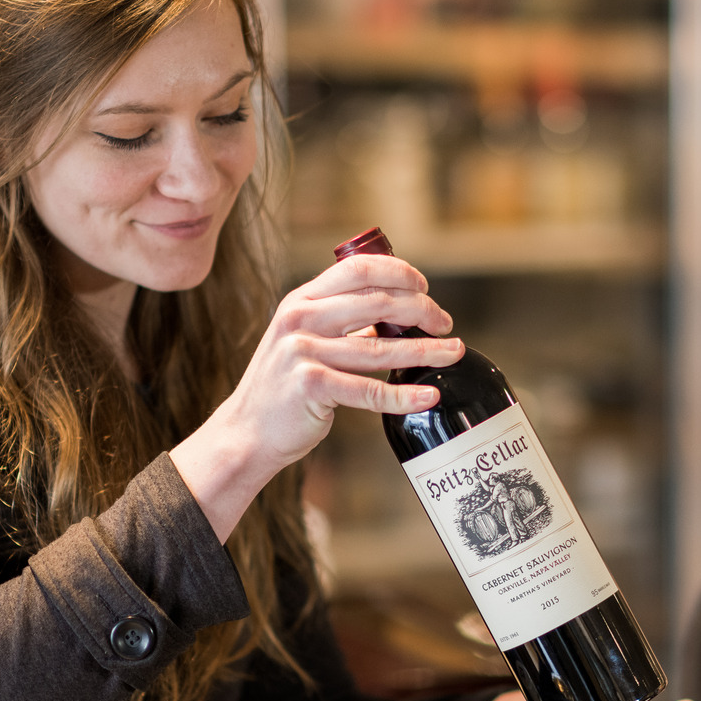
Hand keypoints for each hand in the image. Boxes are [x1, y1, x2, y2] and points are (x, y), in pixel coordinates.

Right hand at [171, 253, 462, 540]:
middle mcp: (300, 319)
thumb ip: (339, 320)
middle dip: (422, 310)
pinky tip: (428, 396)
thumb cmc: (283, 386)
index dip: (398, 272)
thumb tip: (395, 309)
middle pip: (377, 302)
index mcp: (301, 300)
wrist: (247, 431)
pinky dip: (404, 396)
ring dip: (425, 350)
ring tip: (454, 352)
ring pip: (380, 348)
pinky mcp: (311, 386)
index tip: (425, 287)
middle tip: (446, 324)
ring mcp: (303, 352)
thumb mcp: (302, 339)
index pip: (358, 269)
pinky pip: (369, 391)